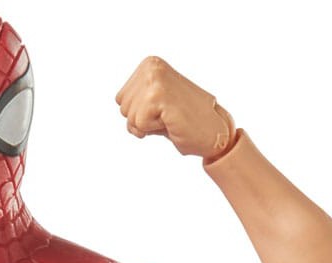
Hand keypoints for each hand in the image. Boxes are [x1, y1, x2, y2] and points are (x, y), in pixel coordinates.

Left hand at [116, 57, 234, 159]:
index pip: (121, 100)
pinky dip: (154, 130)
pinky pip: (139, 125)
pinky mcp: (157, 96)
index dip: (139, 113)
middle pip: (122, 108)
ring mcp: (154, 79)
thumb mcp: (155, 102)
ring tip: (170, 117)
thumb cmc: (184, 119)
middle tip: (167, 115)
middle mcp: (151, 67)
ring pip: (129, 118)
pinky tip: (172, 121)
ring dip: (149, 126)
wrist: (213, 129)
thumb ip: (137, 98)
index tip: (161, 108)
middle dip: (142, 120)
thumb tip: (119, 100)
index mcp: (149, 64)